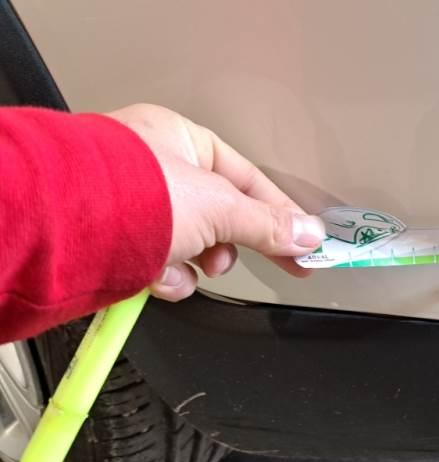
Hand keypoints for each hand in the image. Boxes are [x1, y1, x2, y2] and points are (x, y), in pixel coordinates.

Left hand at [105, 103, 323, 300]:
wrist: (62, 229)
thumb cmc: (129, 193)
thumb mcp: (219, 207)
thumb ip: (268, 224)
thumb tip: (309, 235)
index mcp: (180, 141)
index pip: (247, 180)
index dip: (280, 215)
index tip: (305, 244)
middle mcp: (154, 169)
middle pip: (218, 218)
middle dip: (224, 246)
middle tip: (226, 260)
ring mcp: (133, 206)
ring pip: (190, 247)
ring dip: (193, 265)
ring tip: (182, 265)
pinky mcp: (115, 241)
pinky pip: (158, 265)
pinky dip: (163, 277)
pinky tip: (154, 276)